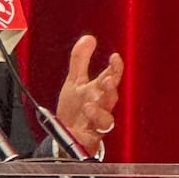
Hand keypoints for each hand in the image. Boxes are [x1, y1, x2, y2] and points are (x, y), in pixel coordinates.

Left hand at [56, 35, 122, 155]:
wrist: (63, 134)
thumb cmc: (74, 108)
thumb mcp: (75, 81)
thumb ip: (81, 59)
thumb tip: (88, 38)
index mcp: (98, 92)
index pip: (111, 77)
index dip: (115, 68)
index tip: (114, 57)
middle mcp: (100, 107)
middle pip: (111, 98)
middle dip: (110, 89)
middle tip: (107, 80)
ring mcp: (95, 124)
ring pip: (105, 120)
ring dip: (99, 112)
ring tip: (89, 105)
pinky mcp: (88, 139)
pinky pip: (91, 138)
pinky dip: (85, 134)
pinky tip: (77, 130)